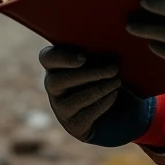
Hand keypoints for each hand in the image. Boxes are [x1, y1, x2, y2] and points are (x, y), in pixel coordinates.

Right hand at [38, 45, 154, 146]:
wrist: (101, 106)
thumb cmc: (97, 71)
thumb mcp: (93, 59)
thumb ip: (94, 49)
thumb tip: (114, 41)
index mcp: (54, 64)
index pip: (46, 58)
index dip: (62, 58)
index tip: (83, 58)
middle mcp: (52, 85)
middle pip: (60, 80)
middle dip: (90, 74)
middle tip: (113, 69)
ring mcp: (59, 106)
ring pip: (76, 98)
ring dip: (101, 88)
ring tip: (117, 81)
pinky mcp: (72, 123)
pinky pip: (87, 113)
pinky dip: (104, 102)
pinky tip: (114, 93)